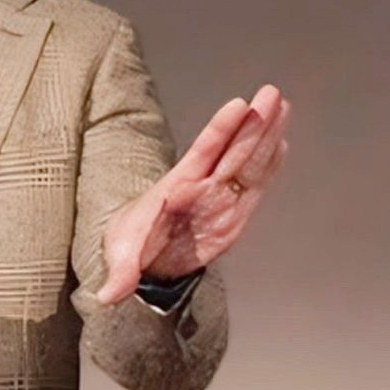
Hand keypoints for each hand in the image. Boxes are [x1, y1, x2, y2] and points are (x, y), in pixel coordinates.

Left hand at [94, 83, 290, 304]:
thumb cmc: (132, 247)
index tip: (238, 106)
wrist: (143, 256)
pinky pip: (254, 188)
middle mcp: (202, 187)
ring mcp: (219, 199)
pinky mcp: (233, 216)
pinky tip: (282, 144)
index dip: (221, 130)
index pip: (203, 153)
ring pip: (247, 164)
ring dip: (267, 137)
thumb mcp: (122, 260)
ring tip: (283, 106)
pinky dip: (269, 167)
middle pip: (232, 151)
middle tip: (271, 93)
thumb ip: (121, 274)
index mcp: (177, 187)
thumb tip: (107, 295)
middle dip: (253, 125)